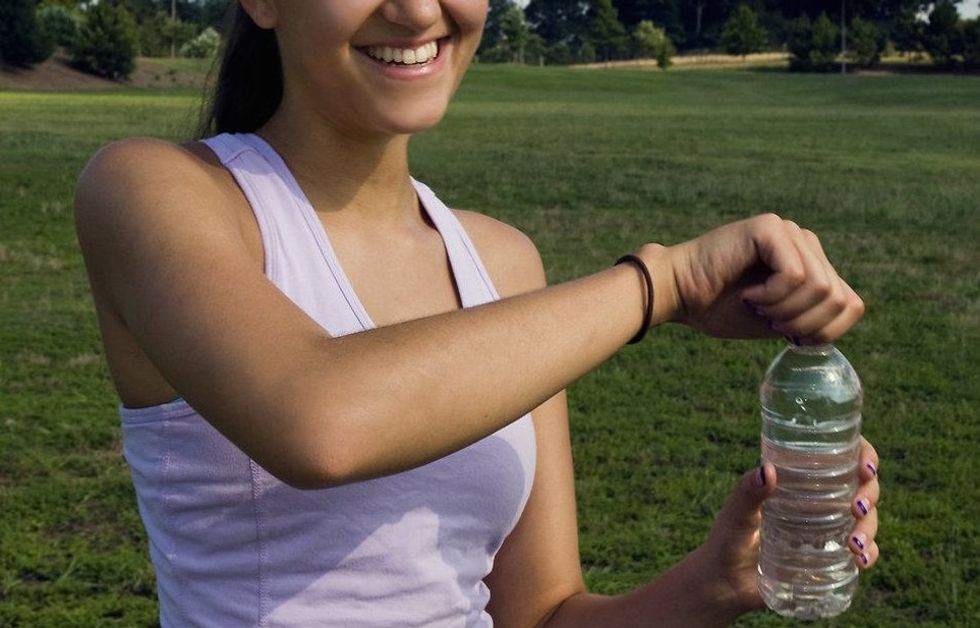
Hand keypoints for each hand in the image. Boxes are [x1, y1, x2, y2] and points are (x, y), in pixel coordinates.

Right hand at [644, 214, 863, 341]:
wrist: (678, 295)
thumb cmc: (720, 308)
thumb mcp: (779, 319)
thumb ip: (813, 315)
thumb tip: (848, 313)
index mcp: (812, 264)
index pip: (851, 305)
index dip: (822, 332)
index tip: (782, 331)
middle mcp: (805, 242)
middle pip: (839, 299)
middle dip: (802, 323)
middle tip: (767, 319)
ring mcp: (789, 231)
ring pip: (820, 288)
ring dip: (785, 309)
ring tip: (756, 304)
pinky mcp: (770, 228)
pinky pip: (796, 275)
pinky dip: (773, 295)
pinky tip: (749, 293)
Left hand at [694, 437, 880, 616]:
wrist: (725, 584)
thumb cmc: (726, 540)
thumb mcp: (735, 514)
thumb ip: (746, 493)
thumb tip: (769, 470)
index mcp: (798, 479)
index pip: (839, 456)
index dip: (863, 455)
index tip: (865, 467)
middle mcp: (818, 499)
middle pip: (861, 486)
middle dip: (870, 493)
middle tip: (857, 508)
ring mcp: (828, 528)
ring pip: (866, 518)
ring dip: (870, 528)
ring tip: (854, 545)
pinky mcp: (831, 556)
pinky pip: (862, 551)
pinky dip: (869, 554)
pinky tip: (861, 562)